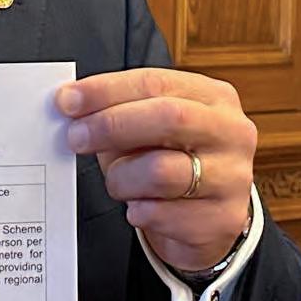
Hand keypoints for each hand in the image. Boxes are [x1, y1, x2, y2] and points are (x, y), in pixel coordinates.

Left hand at [56, 68, 255, 270]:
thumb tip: (68, 102)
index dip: (106, 90)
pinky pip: (162, 214)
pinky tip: (139, 208)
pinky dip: (138, 212)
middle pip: (168, 118)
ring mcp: (233, 176)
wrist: (204, 215)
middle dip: (111, 125)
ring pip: (161, 172)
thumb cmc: (167, 158)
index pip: (154, 82)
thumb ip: (115, 110)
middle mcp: (231, 132)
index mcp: (212, 96)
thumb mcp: (145, 126)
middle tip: (75, 138)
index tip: (67, 101)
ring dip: (122, 178)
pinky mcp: (223, 218)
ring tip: (117, 182)